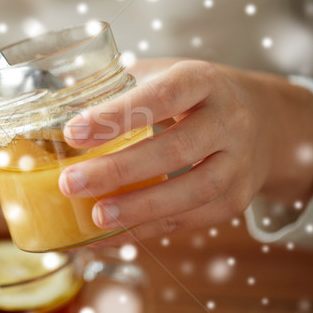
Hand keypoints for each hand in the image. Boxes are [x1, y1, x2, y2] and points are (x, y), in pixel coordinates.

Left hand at [58, 60, 312, 243]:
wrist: (259, 120)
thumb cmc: (190, 97)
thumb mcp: (162, 76)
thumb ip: (118, 89)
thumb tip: (53, 111)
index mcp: (201, 81)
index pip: (161, 96)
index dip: (116, 116)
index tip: (72, 132)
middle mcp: (227, 120)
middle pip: (176, 149)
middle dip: (119, 170)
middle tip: (71, 182)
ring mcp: (237, 163)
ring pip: (192, 191)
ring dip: (139, 208)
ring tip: (94, 217)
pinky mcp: (236, 199)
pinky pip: (191, 221)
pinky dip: (147, 231)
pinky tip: (109, 236)